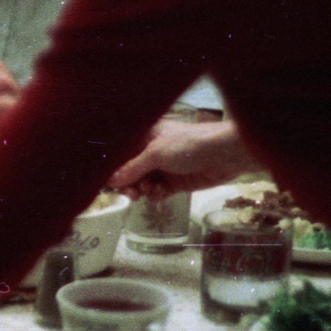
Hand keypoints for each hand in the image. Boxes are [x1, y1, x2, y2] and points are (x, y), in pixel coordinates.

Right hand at [107, 118, 257, 199]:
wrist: (224, 155)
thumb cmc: (188, 145)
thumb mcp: (155, 154)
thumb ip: (132, 169)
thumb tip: (111, 181)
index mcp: (144, 136)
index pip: (122, 153)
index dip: (113, 167)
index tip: (107, 182)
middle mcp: (151, 151)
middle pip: (130, 171)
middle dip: (128, 183)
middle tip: (131, 194)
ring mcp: (163, 167)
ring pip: (142, 183)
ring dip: (143, 190)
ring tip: (147, 192)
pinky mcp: (175, 182)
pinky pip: (157, 192)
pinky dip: (156, 194)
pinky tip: (161, 193)